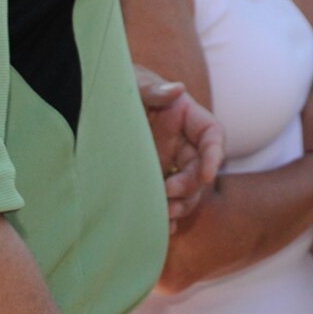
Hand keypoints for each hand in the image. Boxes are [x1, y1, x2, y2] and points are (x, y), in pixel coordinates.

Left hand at [135, 65, 224, 230]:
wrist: (98, 104)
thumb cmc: (120, 87)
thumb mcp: (134, 85)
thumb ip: (153, 89)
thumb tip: (177, 89)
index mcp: (185, 116)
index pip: (212, 134)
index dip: (214, 156)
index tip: (206, 176)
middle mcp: (181, 141)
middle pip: (200, 168)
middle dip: (191, 186)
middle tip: (168, 195)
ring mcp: (169, 161)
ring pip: (188, 188)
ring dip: (182, 205)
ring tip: (165, 216)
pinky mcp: (154, 177)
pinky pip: (169, 199)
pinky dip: (168, 214)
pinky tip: (163, 227)